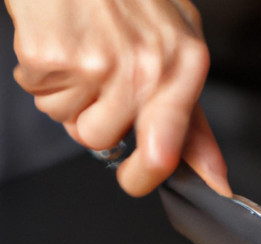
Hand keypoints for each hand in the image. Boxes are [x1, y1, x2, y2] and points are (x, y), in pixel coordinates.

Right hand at [6, 0, 229, 195]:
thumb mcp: (179, 50)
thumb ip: (194, 122)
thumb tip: (214, 179)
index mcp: (183, 66)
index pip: (165, 151)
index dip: (144, 175)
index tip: (133, 178)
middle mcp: (144, 67)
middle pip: (104, 141)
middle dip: (95, 118)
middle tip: (101, 73)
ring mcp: (96, 62)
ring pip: (72, 124)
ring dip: (71, 99)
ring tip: (82, 53)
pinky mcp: (51, 57)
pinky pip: (41, 98)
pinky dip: (45, 78)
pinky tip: (63, 43)